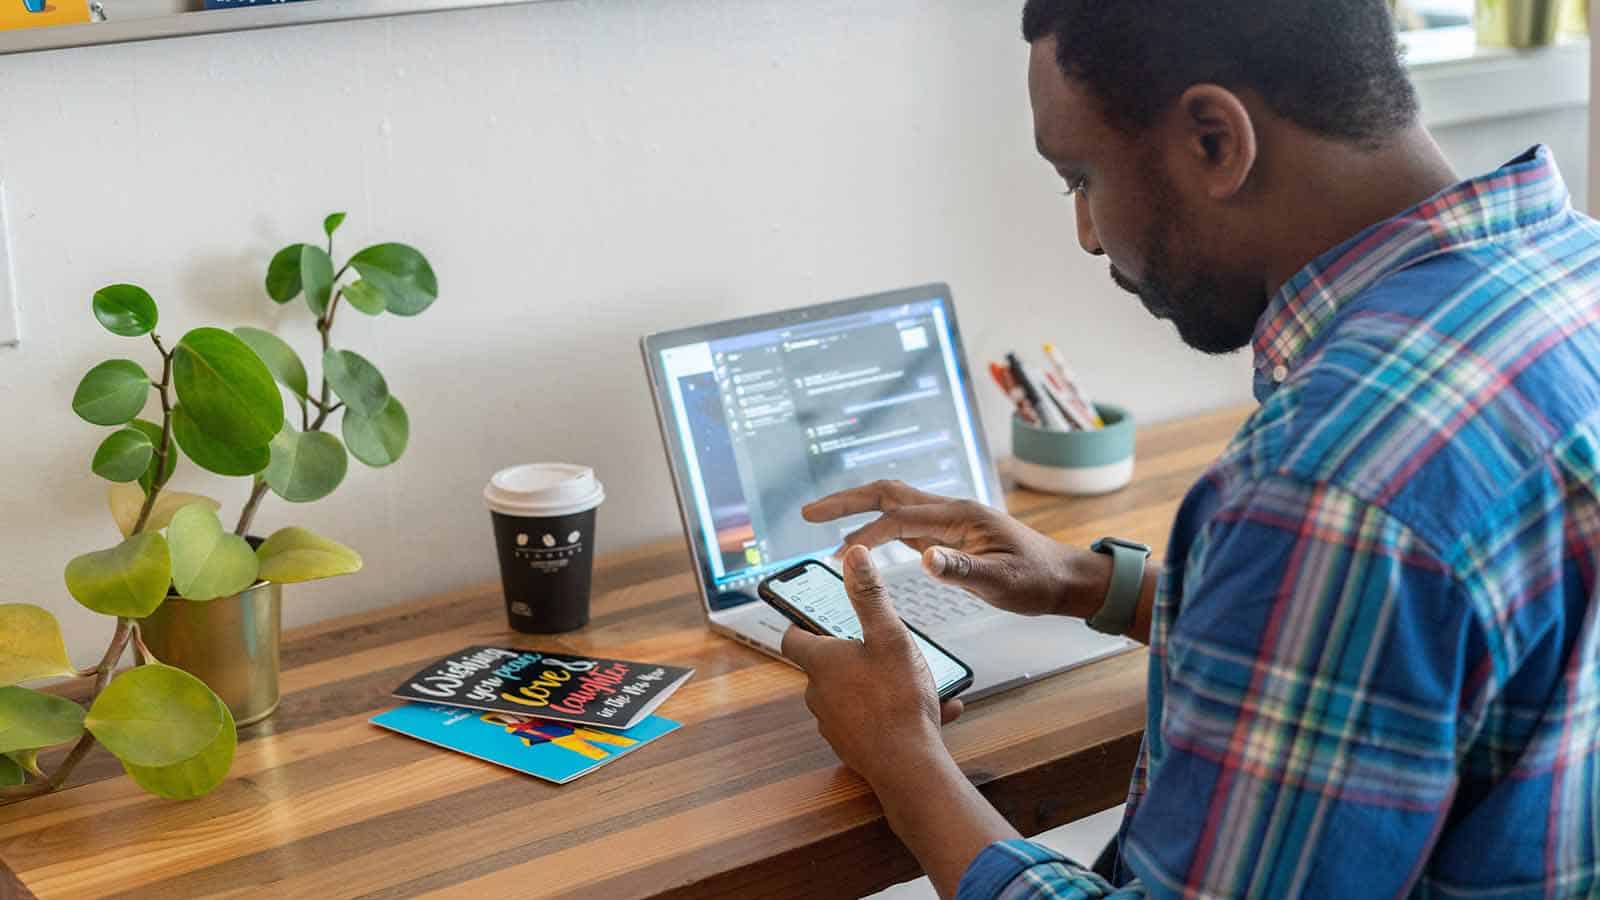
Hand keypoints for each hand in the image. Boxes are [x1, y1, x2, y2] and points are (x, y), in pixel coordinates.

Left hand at [781, 545, 963, 786]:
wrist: (908, 766)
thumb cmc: (897, 699)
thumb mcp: (889, 636)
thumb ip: (870, 596)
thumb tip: (854, 556)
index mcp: (822, 663)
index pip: (793, 638)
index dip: (801, 624)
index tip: (813, 615)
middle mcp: (819, 694)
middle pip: (826, 666)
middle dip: (853, 654)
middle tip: (882, 645)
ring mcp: (834, 724)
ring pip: (853, 694)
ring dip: (881, 685)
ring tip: (920, 681)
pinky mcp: (853, 747)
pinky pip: (873, 721)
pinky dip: (896, 712)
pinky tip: (936, 711)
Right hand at [803, 480, 1107, 618]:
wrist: (1063, 579)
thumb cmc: (1037, 580)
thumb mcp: (1003, 582)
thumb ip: (964, 571)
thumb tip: (924, 561)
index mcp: (960, 516)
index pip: (899, 518)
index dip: (864, 531)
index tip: (835, 550)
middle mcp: (950, 511)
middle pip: (888, 494)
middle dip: (846, 501)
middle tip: (807, 513)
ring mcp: (949, 522)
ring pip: (894, 504)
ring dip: (857, 509)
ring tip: (822, 521)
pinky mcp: (949, 536)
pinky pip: (905, 523)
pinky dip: (876, 526)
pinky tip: (862, 540)